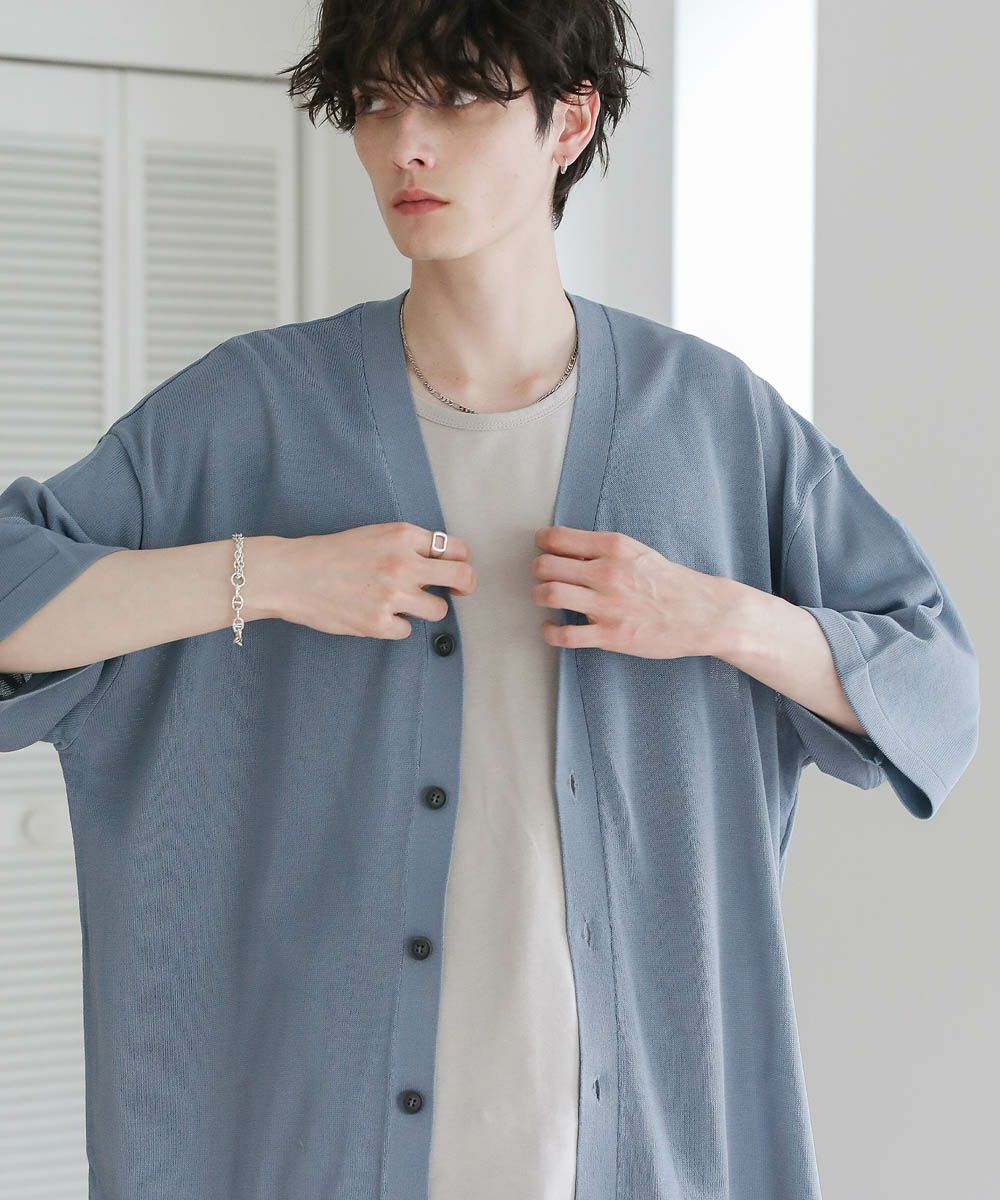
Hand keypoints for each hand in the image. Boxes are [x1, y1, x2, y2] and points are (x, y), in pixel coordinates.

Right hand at [268, 522, 477, 638]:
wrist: (293, 574)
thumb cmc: (333, 554)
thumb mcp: (376, 534)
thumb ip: (409, 545)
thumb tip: (442, 563)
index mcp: (403, 536)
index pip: (457, 549)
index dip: (461, 562)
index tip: (455, 571)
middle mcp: (403, 564)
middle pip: (462, 577)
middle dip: (464, 586)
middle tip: (456, 592)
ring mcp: (392, 595)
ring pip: (439, 610)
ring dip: (425, 609)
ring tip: (401, 603)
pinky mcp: (378, 623)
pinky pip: (408, 630)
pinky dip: (395, 625)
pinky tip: (376, 614)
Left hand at [530, 525, 738, 658]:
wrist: (703, 614)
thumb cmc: (669, 582)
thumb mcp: (637, 552)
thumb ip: (602, 550)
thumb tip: (567, 551)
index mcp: (614, 547)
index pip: (557, 538)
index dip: (543, 543)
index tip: (544, 549)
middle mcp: (607, 573)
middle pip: (545, 566)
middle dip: (538, 571)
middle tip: (544, 576)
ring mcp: (607, 606)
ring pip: (548, 595)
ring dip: (538, 596)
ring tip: (544, 598)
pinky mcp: (610, 636)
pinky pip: (564, 635)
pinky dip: (549, 632)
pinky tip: (550, 628)